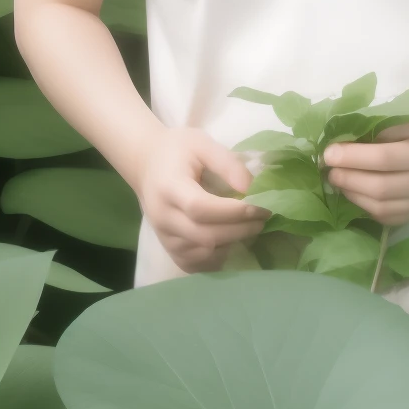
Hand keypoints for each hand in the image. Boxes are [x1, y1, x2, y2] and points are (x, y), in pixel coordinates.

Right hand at [132, 127, 264, 271]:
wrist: (146, 165)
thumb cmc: (177, 151)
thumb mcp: (202, 144)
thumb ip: (228, 164)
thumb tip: (252, 189)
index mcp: (168, 188)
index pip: (201, 208)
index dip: (234, 212)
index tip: (261, 207)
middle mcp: (163, 217)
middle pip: (204, 236)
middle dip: (240, 231)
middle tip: (262, 219)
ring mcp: (164, 237)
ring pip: (203, 253)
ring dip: (232, 243)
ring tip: (249, 227)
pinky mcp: (169, 250)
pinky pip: (197, 264)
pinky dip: (218, 256)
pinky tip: (230, 239)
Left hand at [323, 119, 408, 224]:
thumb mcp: (400, 123)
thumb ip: (374, 131)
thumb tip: (339, 143)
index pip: (384, 158)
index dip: (353, 157)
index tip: (329, 153)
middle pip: (380, 187)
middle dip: (349, 179)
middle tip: (329, 170)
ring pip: (380, 206)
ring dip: (352, 193)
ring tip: (337, 180)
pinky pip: (382, 216)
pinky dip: (361, 205)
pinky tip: (352, 192)